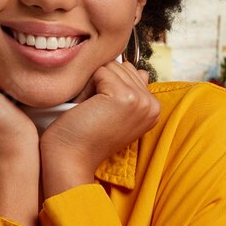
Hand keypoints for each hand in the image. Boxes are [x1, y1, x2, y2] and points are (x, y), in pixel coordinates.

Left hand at [40, 60, 157, 192]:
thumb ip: (130, 89)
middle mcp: (152, 105)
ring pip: (111, 67)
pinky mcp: (126, 97)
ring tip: (92, 111)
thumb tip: (141, 70)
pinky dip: (87, 88)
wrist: (71, 157)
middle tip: (96, 112)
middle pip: (121, 67)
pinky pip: (101, 71)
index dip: (109, 87)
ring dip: (93, 86)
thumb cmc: (86, 135)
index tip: (105, 113)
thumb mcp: (116, 112)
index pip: (131, 72)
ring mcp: (141, 101)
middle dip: (101, 84)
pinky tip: (88, 109)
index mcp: (153, 108)